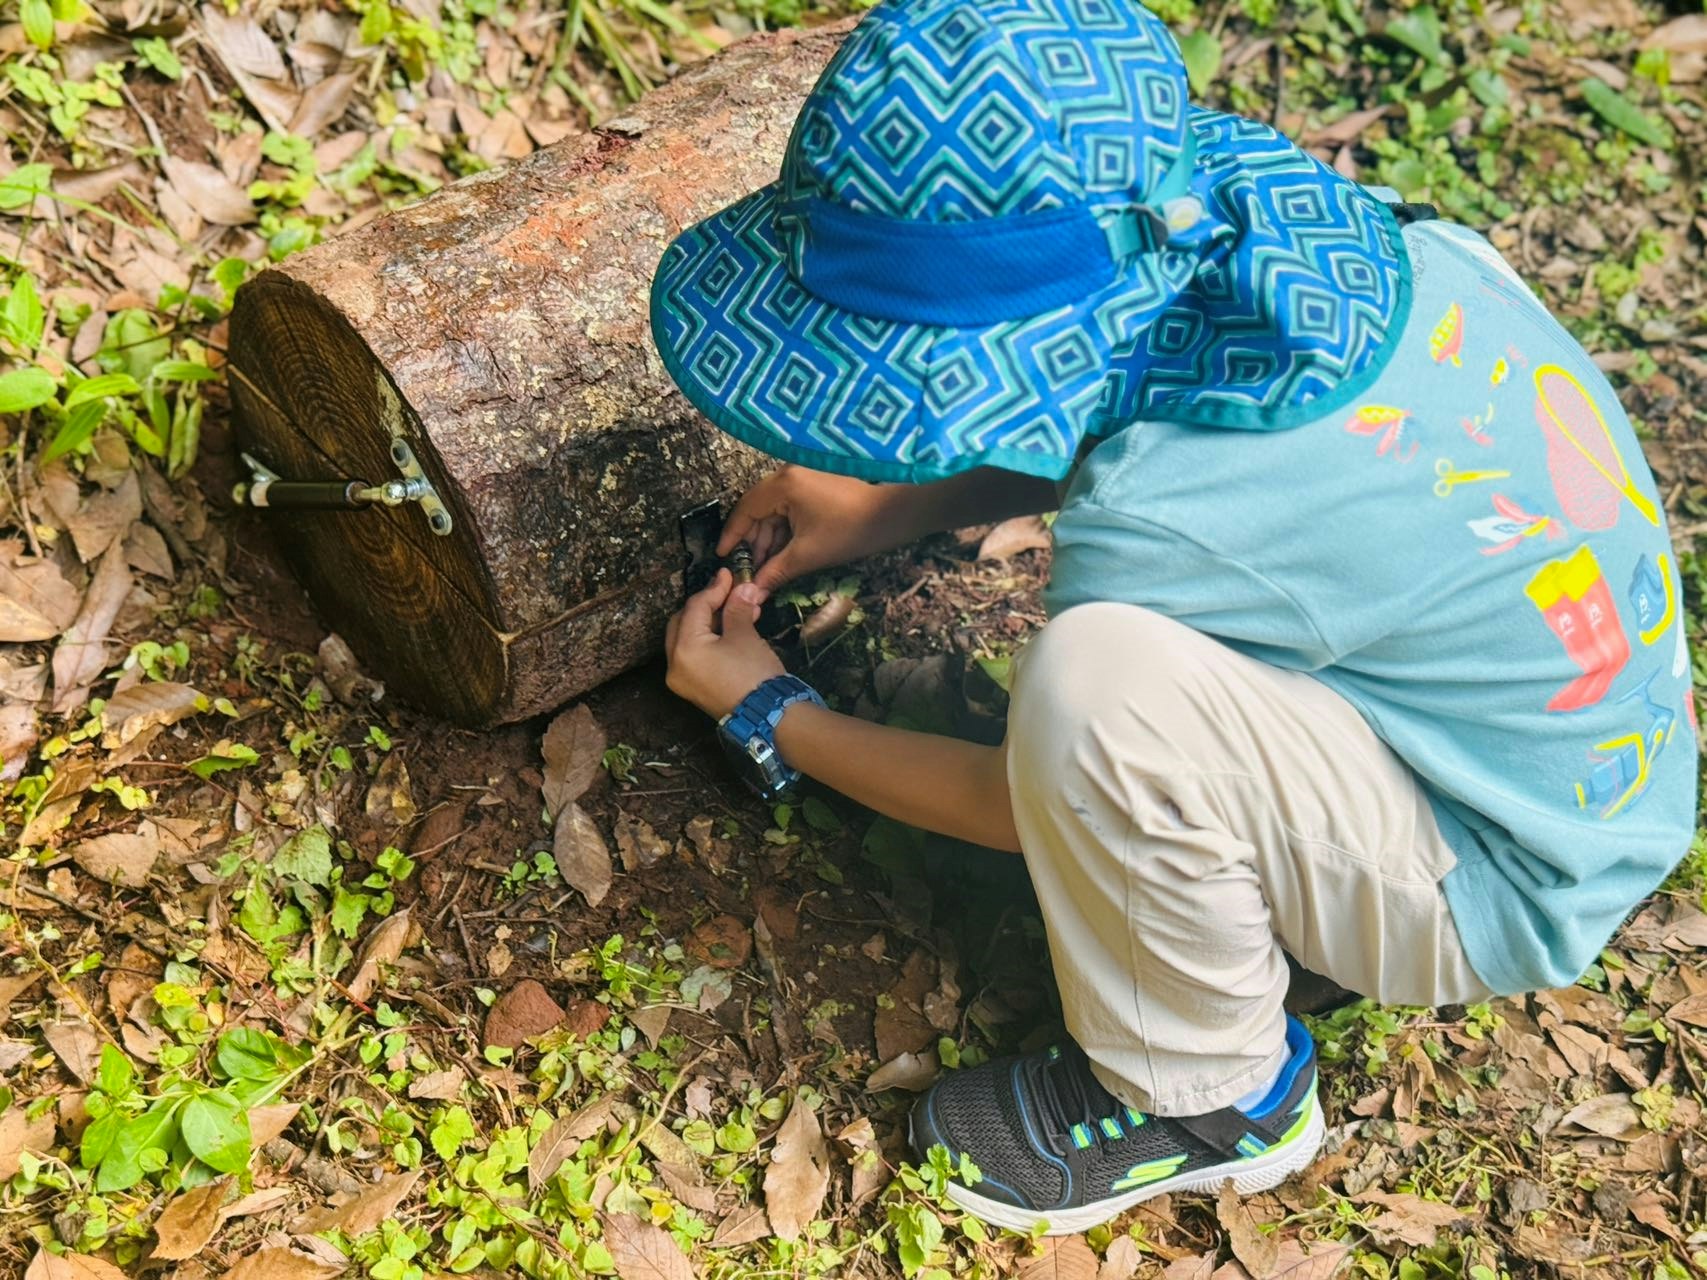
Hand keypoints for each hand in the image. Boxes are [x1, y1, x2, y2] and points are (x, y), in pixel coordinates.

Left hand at [665, 569, 785, 718]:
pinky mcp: (693, 689)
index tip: (729, 575)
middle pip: (683, 622)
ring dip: (711, 622)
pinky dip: (710, 641)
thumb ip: (737, 608)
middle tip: (730, 594)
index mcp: (683, 648)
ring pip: (689, 639)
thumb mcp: (745, 635)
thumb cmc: (754, 673)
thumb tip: (742, 588)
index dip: (714, 589)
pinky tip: (732, 631)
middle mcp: (674, 665)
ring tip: (740, 611)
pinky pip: (695, 656)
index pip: (694, 608)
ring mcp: (682, 679)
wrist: (768, 718)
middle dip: (707, 605)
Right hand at [716, 465, 901, 599]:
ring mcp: (803, 478)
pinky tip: (785, 554)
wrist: (892, 516)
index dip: (732, 535)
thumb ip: (775, 572)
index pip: (745, 509)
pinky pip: (789, 508)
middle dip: (754, 542)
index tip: (723, 557)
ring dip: (770, 539)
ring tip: (769, 568)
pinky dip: (785, 531)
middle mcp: (788, 475)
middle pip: (758, 509)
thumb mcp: (807, 555)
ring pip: (774, 511)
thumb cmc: (849, 532)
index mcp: (782, 484)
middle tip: (751, 570)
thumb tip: (752, 594)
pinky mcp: (815, 486)